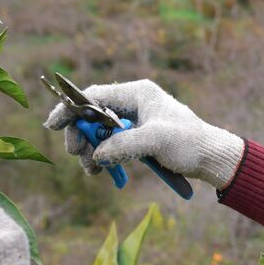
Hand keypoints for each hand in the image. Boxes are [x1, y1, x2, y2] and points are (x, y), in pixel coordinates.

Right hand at [44, 79, 244, 189]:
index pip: (94, 96)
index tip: (52, 125)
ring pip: (98, 133)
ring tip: (92, 170)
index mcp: (137, 93)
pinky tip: (101, 171)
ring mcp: (133, 121)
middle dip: (81, 136)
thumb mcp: (156, 141)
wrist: (211, 158)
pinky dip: (102, 157)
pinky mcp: (135, 137)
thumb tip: (96, 154)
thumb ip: (124, 145)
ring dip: (90, 151)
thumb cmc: (190, 142)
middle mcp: (132, 103)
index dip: (70, 109)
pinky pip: (109, 145)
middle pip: (91, 115)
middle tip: (76, 155)